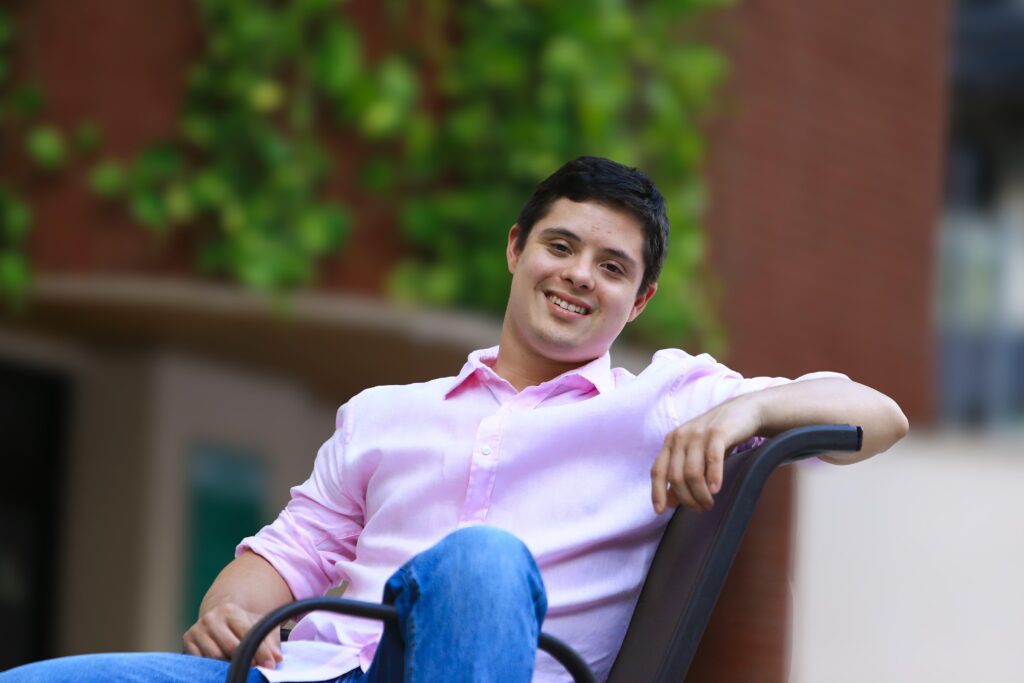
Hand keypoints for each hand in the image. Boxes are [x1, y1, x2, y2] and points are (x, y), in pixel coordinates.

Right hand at [183, 601, 281, 669]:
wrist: (215, 621)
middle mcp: (212, 618)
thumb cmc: (240, 626)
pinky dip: (213, 668)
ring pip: (214, 656)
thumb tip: (277, 658)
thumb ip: (269, 639)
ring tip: (241, 670)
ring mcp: (197, 630)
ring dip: (229, 666)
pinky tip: (224, 670)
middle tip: (257, 669)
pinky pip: (200, 661)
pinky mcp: (187, 642)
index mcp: (230, 611)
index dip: (261, 650)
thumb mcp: (257, 625)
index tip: (271, 664)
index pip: (248, 633)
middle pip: (230, 646)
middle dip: (246, 660)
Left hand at [651, 395, 761, 513]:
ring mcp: (698, 433)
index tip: (659, 511)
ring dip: (700, 494)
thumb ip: (681, 474)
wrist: (744, 411)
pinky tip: (716, 490)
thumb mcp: (695, 454)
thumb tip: (669, 502)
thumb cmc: (717, 438)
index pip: (658, 471)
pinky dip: (713, 477)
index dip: (657, 492)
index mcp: (671, 441)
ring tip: (708, 504)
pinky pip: (712, 459)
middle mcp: (680, 436)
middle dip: (686, 498)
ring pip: (692, 472)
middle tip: (700, 509)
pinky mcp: (718, 432)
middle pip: (675, 476)